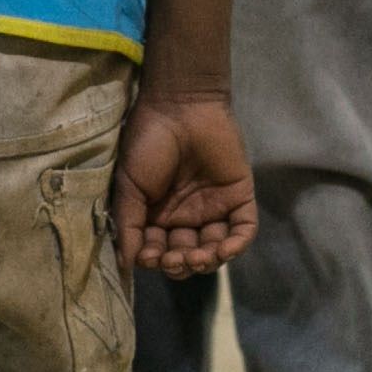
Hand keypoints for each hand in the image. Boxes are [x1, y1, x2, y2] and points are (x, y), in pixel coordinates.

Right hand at [114, 93, 256, 276]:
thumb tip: (127, 264)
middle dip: (181, 264)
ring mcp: (214, 208)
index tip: (150, 256)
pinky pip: (243, 230)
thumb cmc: (148, 143)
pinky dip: (236, 246)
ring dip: (207, 261)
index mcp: (157, 215)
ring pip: (215, 249)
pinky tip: (222, 250)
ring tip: (197, 257)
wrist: (179, 106)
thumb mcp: (129, 186)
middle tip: (174, 258)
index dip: (155, 260)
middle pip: (187, 256)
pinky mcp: (239, 198)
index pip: (158, 251)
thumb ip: (128, 224)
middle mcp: (186, 216)